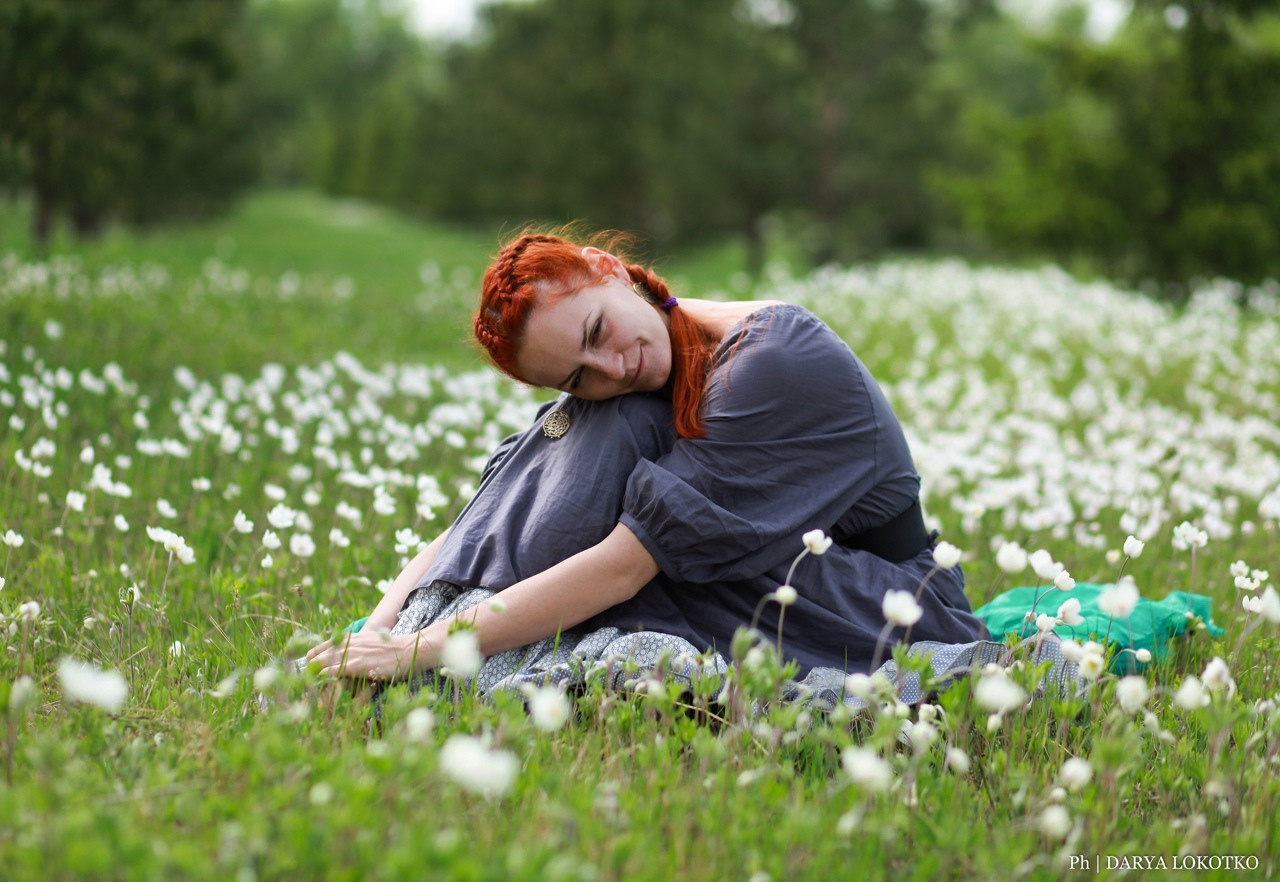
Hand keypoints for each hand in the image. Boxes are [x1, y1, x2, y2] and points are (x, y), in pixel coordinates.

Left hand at [305, 631, 429, 679]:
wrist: (408, 650)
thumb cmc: (395, 651)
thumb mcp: (374, 644)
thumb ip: (361, 649)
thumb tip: (353, 661)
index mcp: (351, 638)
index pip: (321, 646)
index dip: (311, 659)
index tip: (307, 670)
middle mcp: (347, 643)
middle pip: (317, 655)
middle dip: (306, 668)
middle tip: (300, 683)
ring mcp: (351, 653)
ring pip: (320, 662)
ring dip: (310, 675)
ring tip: (303, 687)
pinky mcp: (355, 665)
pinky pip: (330, 672)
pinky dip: (321, 679)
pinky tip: (317, 687)